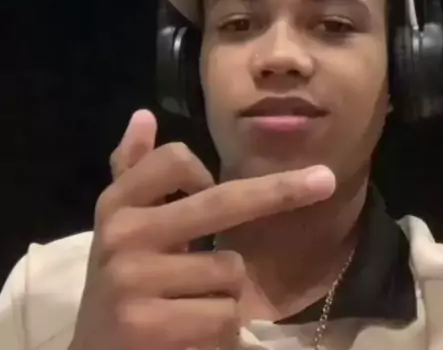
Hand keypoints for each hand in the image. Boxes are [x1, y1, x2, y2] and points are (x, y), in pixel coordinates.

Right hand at [70, 111, 335, 349]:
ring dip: (226, 295)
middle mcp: (122, 235)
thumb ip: (133, 171)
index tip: (207, 183)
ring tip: (189, 308)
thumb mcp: (121, 225)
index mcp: (116, 204)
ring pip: (230, 271)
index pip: (175, 160)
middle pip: (222, 202)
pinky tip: (191, 337)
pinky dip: (221, 332)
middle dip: (279, 191)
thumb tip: (143, 114)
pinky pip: (225, 316)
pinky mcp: (148, 326)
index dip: (200, 169)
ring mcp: (134, 281)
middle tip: (326, 180)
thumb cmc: (120, 282)